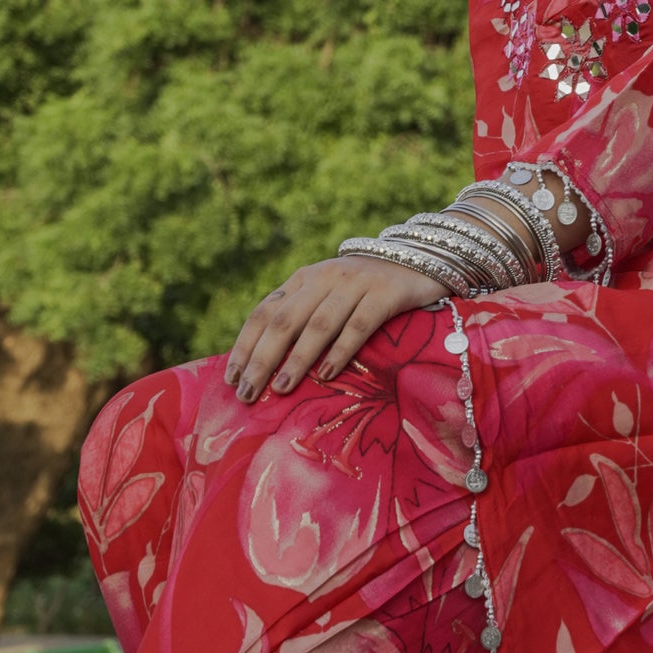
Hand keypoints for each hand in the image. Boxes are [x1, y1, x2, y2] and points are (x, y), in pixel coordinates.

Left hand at [224, 257, 444, 401]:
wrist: (419, 258)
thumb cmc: (365, 289)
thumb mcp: (327, 295)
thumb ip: (301, 318)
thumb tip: (264, 365)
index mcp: (302, 280)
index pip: (264, 312)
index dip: (245, 346)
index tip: (232, 379)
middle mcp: (323, 278)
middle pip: (284, 321)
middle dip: (262, 359)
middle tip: (248, 394)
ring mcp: (355, 284)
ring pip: (318, 324)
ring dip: (296, 359)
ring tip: (282, 388)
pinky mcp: (385, 293)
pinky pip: (358, 325)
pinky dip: (340, 350)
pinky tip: (328, 374)